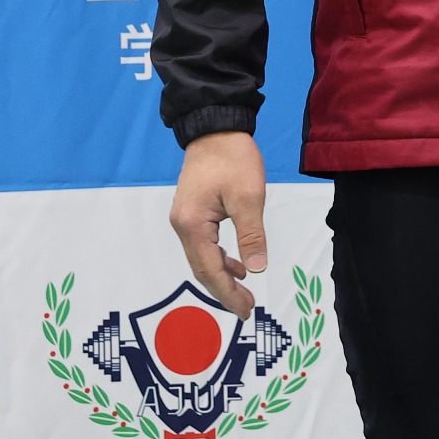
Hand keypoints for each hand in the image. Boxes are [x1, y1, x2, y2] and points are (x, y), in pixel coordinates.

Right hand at [169, 131, 267, 318]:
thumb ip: (252, 236)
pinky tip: (236, 264)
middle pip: (202, 268)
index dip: (228, 294)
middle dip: (224, 290)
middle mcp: (182, 225)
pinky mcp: (191, 212)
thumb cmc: (233, 159)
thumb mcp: (249, 197)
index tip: (246, 311)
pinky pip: (203, 245)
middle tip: (246, 309)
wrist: (215, 127)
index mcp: (193, 225)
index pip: (210, 270)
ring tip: (245, 291)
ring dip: (222, 276)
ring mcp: (184, 219)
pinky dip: (219, 258)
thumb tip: (257, 270)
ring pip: (202, 258)